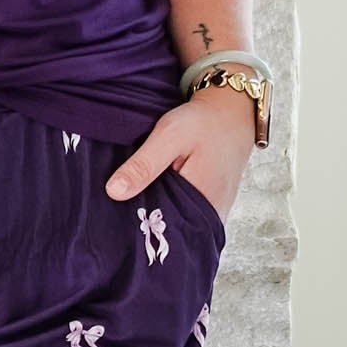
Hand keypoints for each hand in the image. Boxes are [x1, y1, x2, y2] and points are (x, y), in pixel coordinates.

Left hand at [102, 89, 255, 225]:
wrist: (232, 114)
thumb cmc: (203, 124)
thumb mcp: (169, 136)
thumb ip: (144, 165)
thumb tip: (114, 192)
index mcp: (200, 203)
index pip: (162, 230)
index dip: (138, 225)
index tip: (118, 216)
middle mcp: (211, 215)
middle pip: (170, 232)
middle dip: (147, 223)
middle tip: (124, 209)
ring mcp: (214, 214)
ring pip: (179, 225)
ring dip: (159, 216)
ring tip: (140, 202)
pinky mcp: (213, 207)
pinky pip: (188, 217)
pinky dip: (172, 209)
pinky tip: (159, 197)